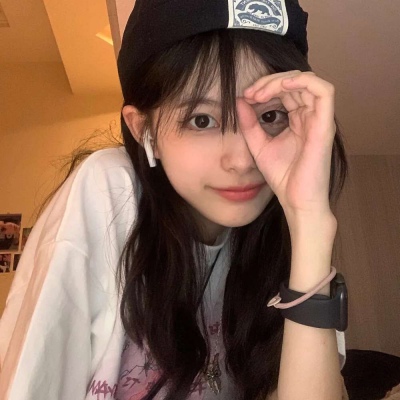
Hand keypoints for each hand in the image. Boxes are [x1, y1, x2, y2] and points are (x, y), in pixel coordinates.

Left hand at [237, 70, 335, 215]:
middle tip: (250, 93)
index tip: (245, 96)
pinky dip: (303, 81)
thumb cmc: (283, 177)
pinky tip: (281, 87)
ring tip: (260, 93)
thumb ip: (250, 124)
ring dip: (281, 80)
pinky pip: (324, 91)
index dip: (265, 87)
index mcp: (298, 120)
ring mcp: (320, 120)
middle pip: (295, 81)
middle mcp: (310, 116)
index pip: (285, 91)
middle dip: (270, 82)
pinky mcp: (325, 126)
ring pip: (308, 81)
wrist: (296, 201)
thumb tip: (240, 100)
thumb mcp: (258, 146)